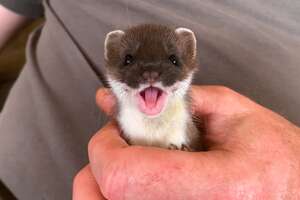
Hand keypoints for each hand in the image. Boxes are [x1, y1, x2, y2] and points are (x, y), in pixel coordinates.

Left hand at [74, 86, 299, 199]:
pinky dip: (123, 194)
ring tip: (130, 163)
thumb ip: (180, 102)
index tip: (112, 132)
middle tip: (118, 147)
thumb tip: (130, 101)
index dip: (105, 149)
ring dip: (108, 183)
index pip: (125, 178)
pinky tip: (141, 180)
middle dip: (100, 167)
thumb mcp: (234, 114)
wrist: (293, 188)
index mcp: (217, 187)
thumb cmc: (277, 158)